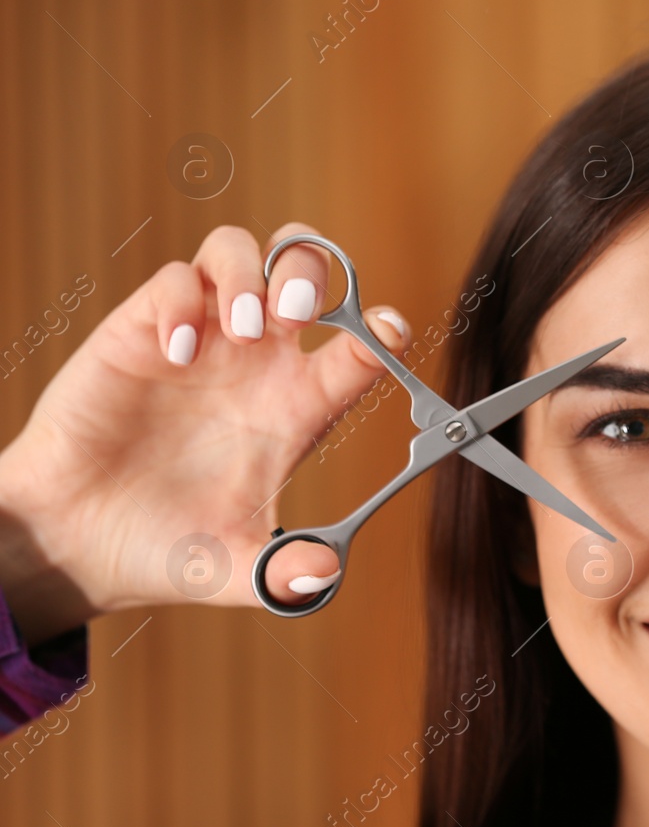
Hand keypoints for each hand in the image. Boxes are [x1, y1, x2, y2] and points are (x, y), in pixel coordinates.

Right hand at [0, 223, 411, 643]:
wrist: (79, 543)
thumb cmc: (167, 546)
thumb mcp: (234, 568)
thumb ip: (282, 574)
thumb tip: (327, 575)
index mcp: (297, 406)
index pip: (358, 350)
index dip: (382, 332)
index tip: (390, 333)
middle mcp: (258, 360)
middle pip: (307, 270)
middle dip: (314, 272)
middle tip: (300, 312)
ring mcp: (202, 338)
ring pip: (240, 251)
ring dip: (250, 275)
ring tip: (243, 325)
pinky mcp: (140, 332)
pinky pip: (172, 280)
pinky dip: (181, 300)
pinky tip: (177, 352)